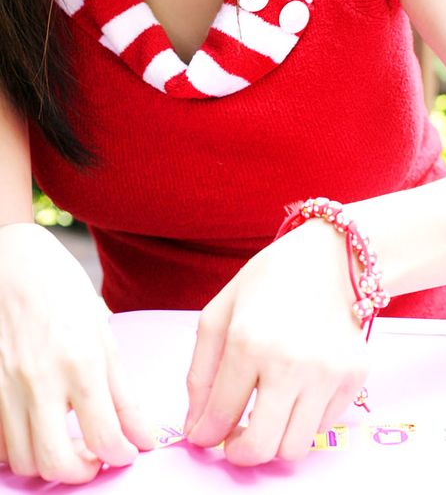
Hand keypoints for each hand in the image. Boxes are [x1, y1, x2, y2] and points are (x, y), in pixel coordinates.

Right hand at [0, 224, 153, 482]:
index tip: (129, 450)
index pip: (103, 435)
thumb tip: (144, 436)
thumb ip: (123, 391)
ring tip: (70, 443)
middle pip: (56, 462)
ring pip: (24, 459)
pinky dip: (20, 449)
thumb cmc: (62, 290)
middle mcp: (39, 380)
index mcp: (79, 362)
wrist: (13, 262)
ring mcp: (6, 387)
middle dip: (83, 473)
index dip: (122, 453)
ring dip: (51, 463)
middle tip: (98, 457)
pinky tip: (39, 430)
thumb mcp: (102, 334)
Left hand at [183, 218, 369, 464]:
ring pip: (294, 448)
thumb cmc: (269, 280)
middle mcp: (290, 362)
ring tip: (267, 414)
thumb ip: (201, 372)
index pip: (219, 417)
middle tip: (235, 440)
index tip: (205, 434)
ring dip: (274, 440)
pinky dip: (304, 419)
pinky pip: (323, 426)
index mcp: (248, 341)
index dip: (206, 435)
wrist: (332, 257)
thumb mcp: (220, 313)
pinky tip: (297, 391)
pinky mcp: (355, 376)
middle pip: (261, 448)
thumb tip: (197, 428)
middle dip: (239, 453)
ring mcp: (327, 372)